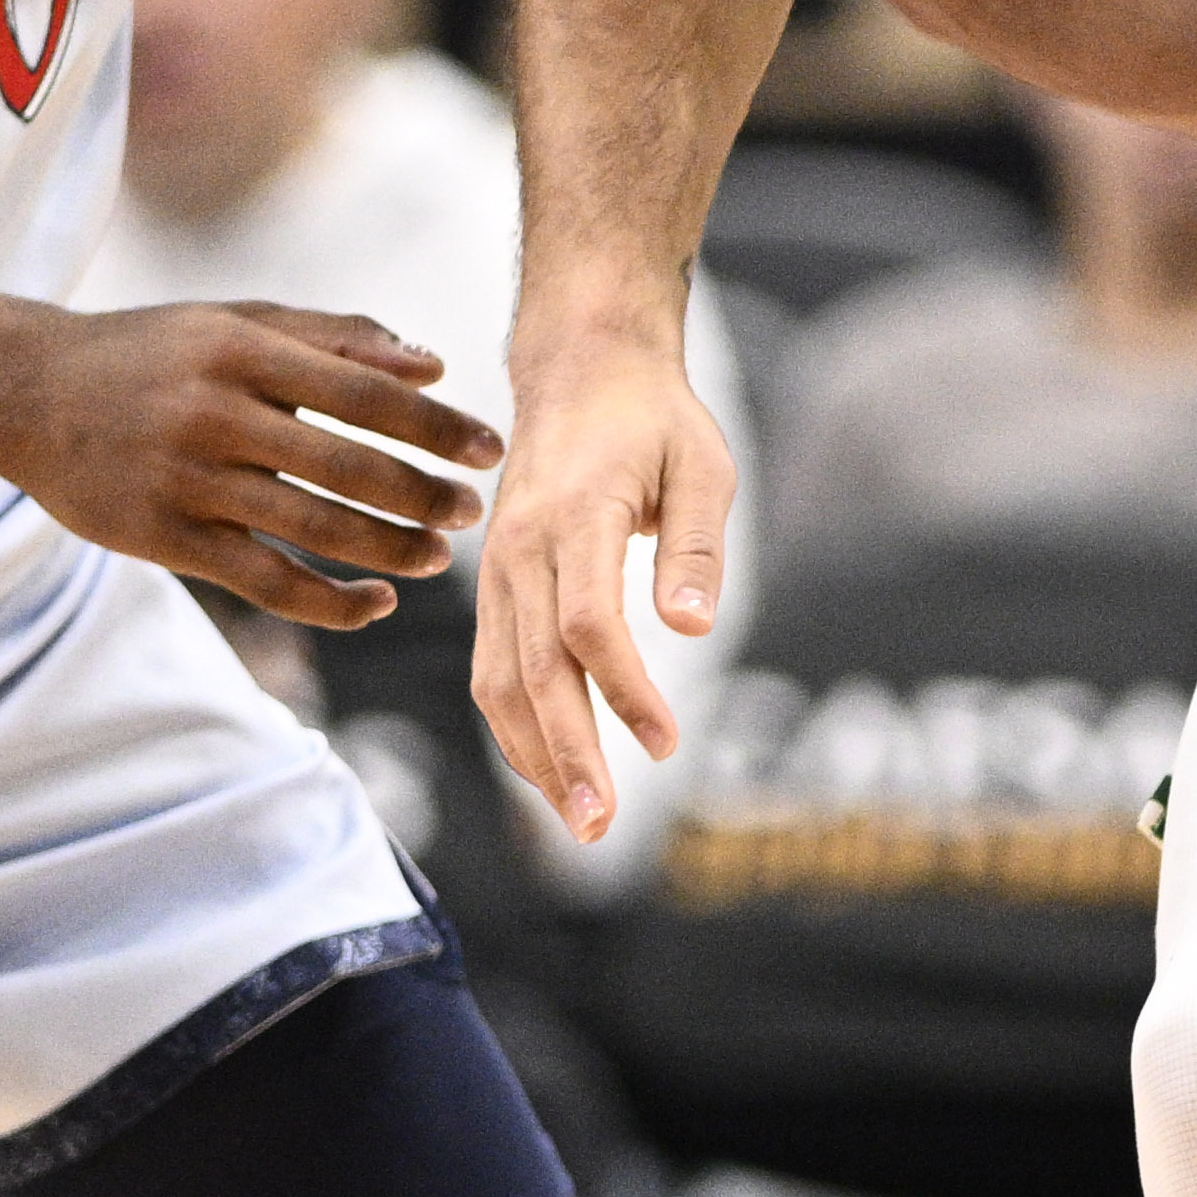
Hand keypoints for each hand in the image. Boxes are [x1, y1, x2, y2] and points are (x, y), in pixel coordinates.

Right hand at [0, 304, 493, 627]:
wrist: (24, 392)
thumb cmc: (151, 351)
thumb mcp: (235, 321)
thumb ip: (334, 336)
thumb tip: (432, 364)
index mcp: (241, 349)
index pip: (365, 392)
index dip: (436, 425)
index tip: (491, 449)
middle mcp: (215, 413)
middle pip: (348, 466)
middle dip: (423, 495)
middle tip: (472, 512)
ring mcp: (187, 480)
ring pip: (313, 529)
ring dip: (389, 551)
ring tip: (435, 559)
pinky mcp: (164, 539)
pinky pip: (264, 582)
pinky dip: (329, 601)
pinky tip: (375, 604)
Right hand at [470, 324, 735, 846]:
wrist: (581, 368)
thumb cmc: (653, 418)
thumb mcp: (703, 465)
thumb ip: (699, 546)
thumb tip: (694, 627)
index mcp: (574, 514)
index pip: (588, 624)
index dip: (624, 691)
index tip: (666, 743)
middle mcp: (520, 548)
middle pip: (535, 670)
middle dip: (567, 754)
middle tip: (599, 828)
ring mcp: (498, 569)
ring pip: (499, 680)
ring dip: (534, 757)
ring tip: (578, 823)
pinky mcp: (495, 585)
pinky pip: (493, 668)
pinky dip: (517, 727)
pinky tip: (550, 772)